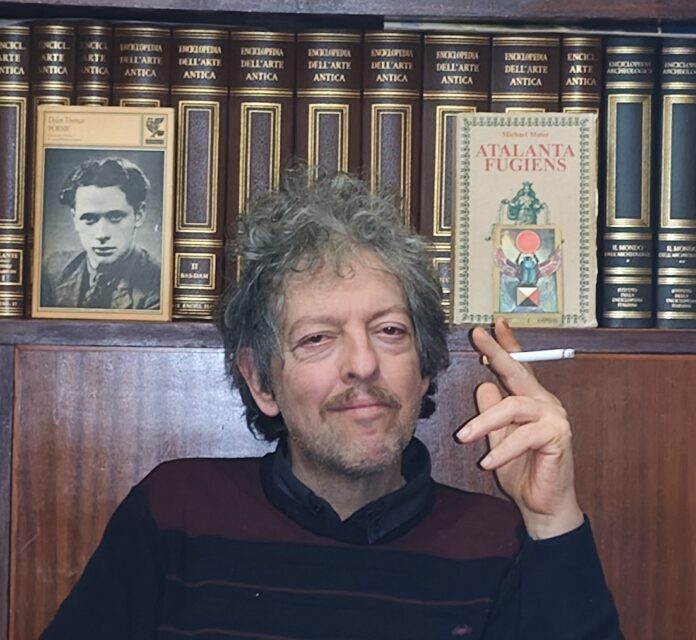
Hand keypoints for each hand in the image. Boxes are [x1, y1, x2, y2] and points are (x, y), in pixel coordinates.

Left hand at [455, 318, 583, 538]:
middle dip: (497, 352)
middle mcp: (544, 402)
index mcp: (530, 400)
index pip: (518, 366)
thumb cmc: (520, 470)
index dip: (507, 344)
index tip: (494, 324)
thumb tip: (484, 384)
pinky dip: (502, 449)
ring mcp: (554, 417)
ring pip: (513, 406)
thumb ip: (491, 412)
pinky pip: (524, 436)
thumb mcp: (496, 438)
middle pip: (519, 371)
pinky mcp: (558, 435)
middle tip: (478, 336)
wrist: (541, 504)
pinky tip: (488, 462)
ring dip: (484, 423)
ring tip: (464, 438)